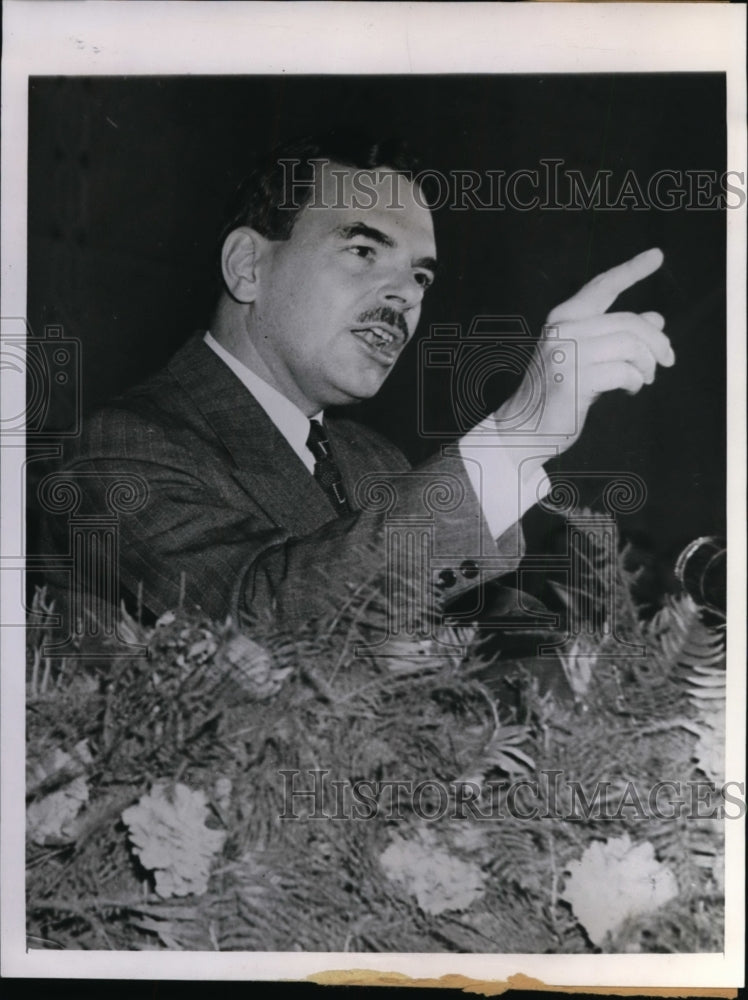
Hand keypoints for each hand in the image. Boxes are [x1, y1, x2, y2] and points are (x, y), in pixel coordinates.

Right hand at [494, 248, 673, 451]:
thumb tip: (656, 320)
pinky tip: (630, 389)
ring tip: (643, 379)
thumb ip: (617, 336)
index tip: (657, 255)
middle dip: (657, 342)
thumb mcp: (587, 357)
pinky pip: (624, 372)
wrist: (524, 429)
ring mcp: (567, 354)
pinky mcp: (575, 380)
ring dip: (647, 365)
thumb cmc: (556, 393)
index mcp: (563, 318)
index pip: (602, 287)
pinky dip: (635, 381)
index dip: (631, 270)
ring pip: (631, 346)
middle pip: (628, 322)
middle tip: (668, 359)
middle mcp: (563, 330)